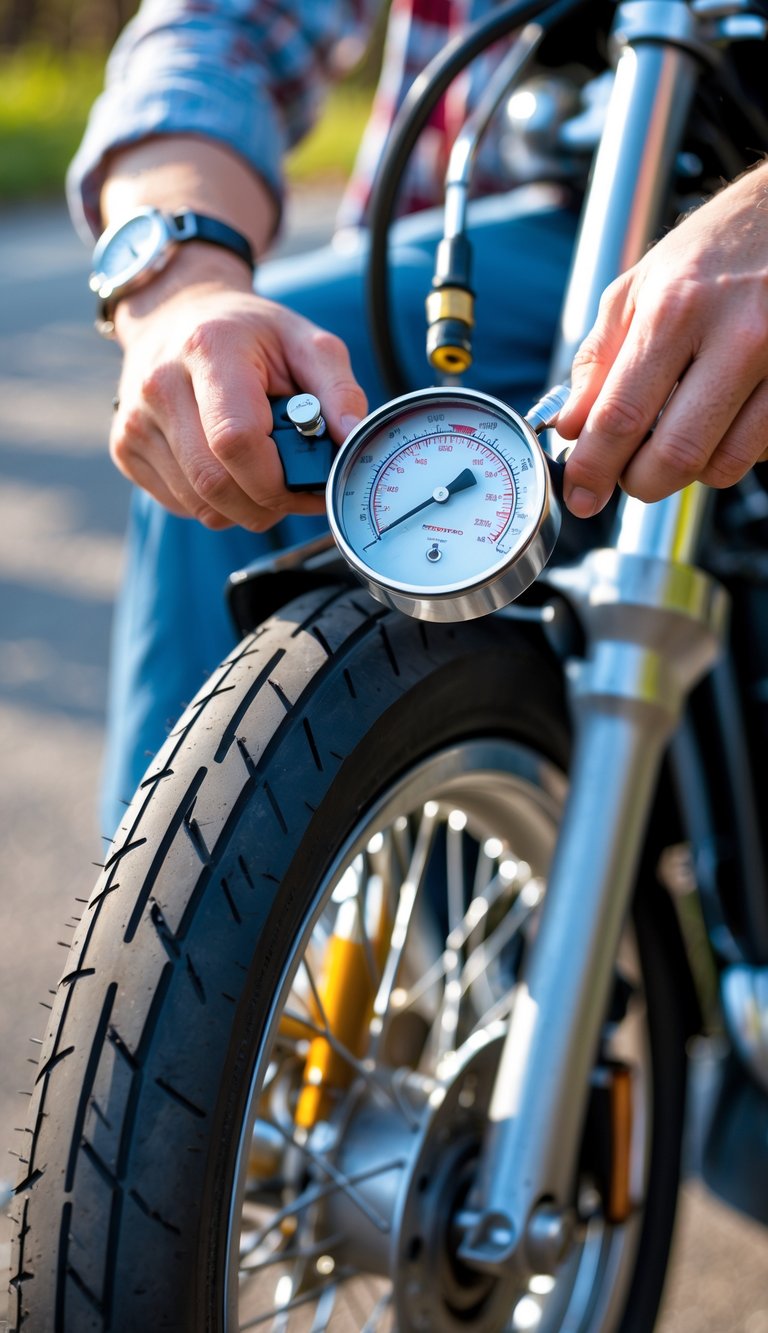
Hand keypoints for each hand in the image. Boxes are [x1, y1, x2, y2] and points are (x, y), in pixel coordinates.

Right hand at [110, 245, 366, 530]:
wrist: (176, 314)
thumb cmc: (249, 334)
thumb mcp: (306, 341)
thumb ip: (338, 389)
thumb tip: (351, 439)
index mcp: (208, 350)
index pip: (236, 440)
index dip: (278, 478)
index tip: (309, 480)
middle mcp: (159, 385)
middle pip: (215, 485)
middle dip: (267, 503)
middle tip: (294, 488)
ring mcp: (134, 420)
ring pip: (199, 505)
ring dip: (244, 507)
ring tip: (263, 471)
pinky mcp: (124, 447)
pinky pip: (181, 505)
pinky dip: (216, 502)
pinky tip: (227, 466)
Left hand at [556, 161, 767, 517]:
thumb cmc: (716, 247)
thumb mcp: (641, 284)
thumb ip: (599, 358)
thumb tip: (573, 427)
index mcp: (678, 307)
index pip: (621, 415)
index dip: (594, 468)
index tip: (581, 494)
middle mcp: (736, 335)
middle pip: (676, 454)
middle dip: (640, 482)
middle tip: (629, 473)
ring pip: (723, 464)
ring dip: (689, 469)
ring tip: (679, 430)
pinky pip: (761, 451)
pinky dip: (732, 449)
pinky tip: (724, 413)